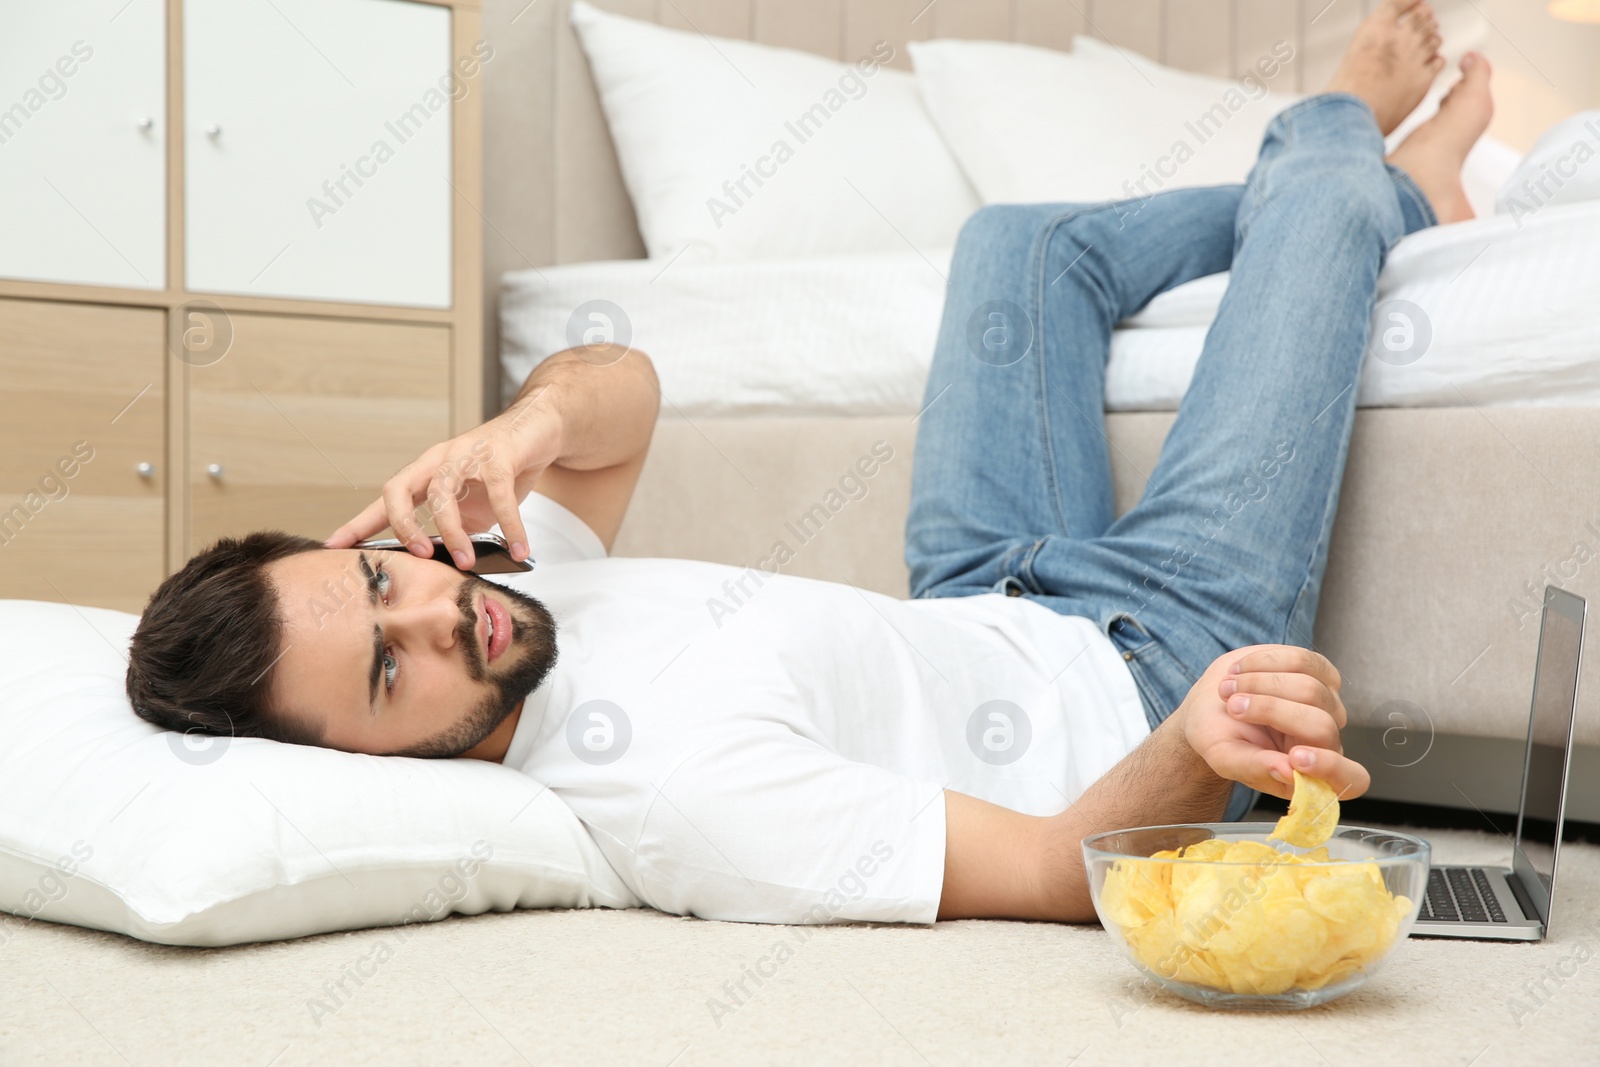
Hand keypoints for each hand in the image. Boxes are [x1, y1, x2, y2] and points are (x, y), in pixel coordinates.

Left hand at [325, 392, 563, 567]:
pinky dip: (510, 526)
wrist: (537, 430)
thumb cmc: (501, 469)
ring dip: (452, 531)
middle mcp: (438, 460)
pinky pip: (498, 494)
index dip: (359, 524)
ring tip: (467, 561)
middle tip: (421, 556)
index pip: (385, 501)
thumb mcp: (473, 507)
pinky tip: (518, 549)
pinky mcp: (500, 455)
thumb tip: (448, 569)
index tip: (335, 546)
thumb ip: (457, 531)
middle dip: (402, 526)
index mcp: (425, 473)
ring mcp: (466, 455)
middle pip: (399, 489)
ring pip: (442, 492)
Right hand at [1179, 644, 1369, 802]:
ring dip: (1259, 683)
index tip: (1295, 757)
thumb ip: (1253, 768)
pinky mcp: (1319, 671)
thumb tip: (1287, 772)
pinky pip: (1303, 660)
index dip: (1331, 768)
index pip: (1352, 779)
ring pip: (1310, 688)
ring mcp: (1327, 703)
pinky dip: (1263, 662)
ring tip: (1229, 687)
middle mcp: (1327, 740)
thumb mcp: (1224, 757)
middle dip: (1270, 710)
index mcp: (1312, 774)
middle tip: (1232, 707)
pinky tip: (1241, 670)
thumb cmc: (1219, 736)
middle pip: (1320, 725)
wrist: (1211, 701)